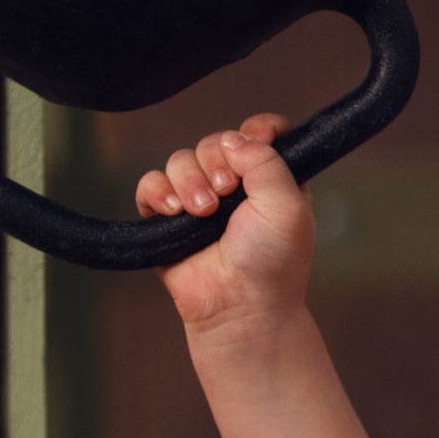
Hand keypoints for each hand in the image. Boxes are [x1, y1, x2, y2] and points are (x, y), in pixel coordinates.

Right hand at [135, 117, 312, 347]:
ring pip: (180, 160)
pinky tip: (173, 211)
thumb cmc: (272, 264)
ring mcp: (199, 203)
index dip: (256, 129)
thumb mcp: (288, 205)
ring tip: (203, 212)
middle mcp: (235, 187)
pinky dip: (158, 191)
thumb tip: (232, 138)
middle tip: (226, 193)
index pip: (259, 133)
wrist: (241, 308)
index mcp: (270, 179)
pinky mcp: (168, 221)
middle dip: (216, 162)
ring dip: (189, 180)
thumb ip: (266, 160)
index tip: (256, 137)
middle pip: (214, 142)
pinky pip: (150, 185)